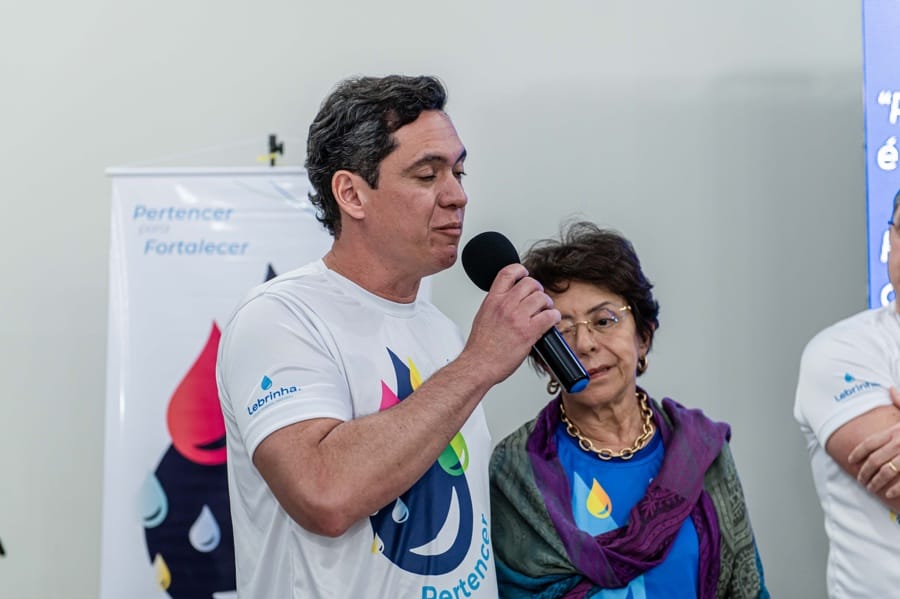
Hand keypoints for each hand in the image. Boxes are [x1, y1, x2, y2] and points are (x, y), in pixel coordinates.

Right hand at [463, 263, 559, 382]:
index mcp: (492, 300)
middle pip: (529, 283)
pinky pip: (549, 316)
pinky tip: (551, 321)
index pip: (507, 273)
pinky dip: (554, 317)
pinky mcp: (528, 331)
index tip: (525, 274)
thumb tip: (510, 300)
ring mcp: (517, 317)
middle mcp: (505, 305)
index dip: (520, 270)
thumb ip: (496, 305)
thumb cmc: (480, 347)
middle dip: (537, 289)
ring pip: (541, 297)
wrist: (478, 365)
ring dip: (547, 304)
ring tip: (546, 311)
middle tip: (539, 299)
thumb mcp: (483, 316)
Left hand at [848, 386, 899, 496]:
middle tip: (860, 479)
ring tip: (870, 488)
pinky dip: (894, 489)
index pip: (870, 442)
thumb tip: (890, 389)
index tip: (851, 460)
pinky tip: (888, 494)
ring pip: (886, 471)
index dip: (858, 452)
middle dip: (864, 471)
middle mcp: (899, 442)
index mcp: (896, 430)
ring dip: (875, 481)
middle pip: (874, 459)